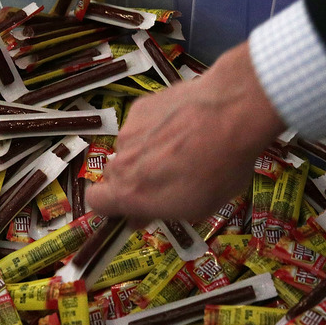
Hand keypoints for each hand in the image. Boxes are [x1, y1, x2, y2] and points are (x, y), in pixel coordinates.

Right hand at [87, 41, 284, 225]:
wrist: (230, 113)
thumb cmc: (218, 170)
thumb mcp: (196, 207)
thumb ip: (159, 212)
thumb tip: (137, 217)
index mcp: (130, 193)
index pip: (95, 202)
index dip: (110, 205)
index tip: (132, 205)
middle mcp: (121, 162)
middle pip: (114, 174)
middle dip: (133, 178)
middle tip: (165, 177)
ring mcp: (128, 131)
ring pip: (129, 148)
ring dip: (146, 151)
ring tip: (182, 146)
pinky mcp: (140, 107)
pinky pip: (141, 124)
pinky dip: (155, 127)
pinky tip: (183, 124)